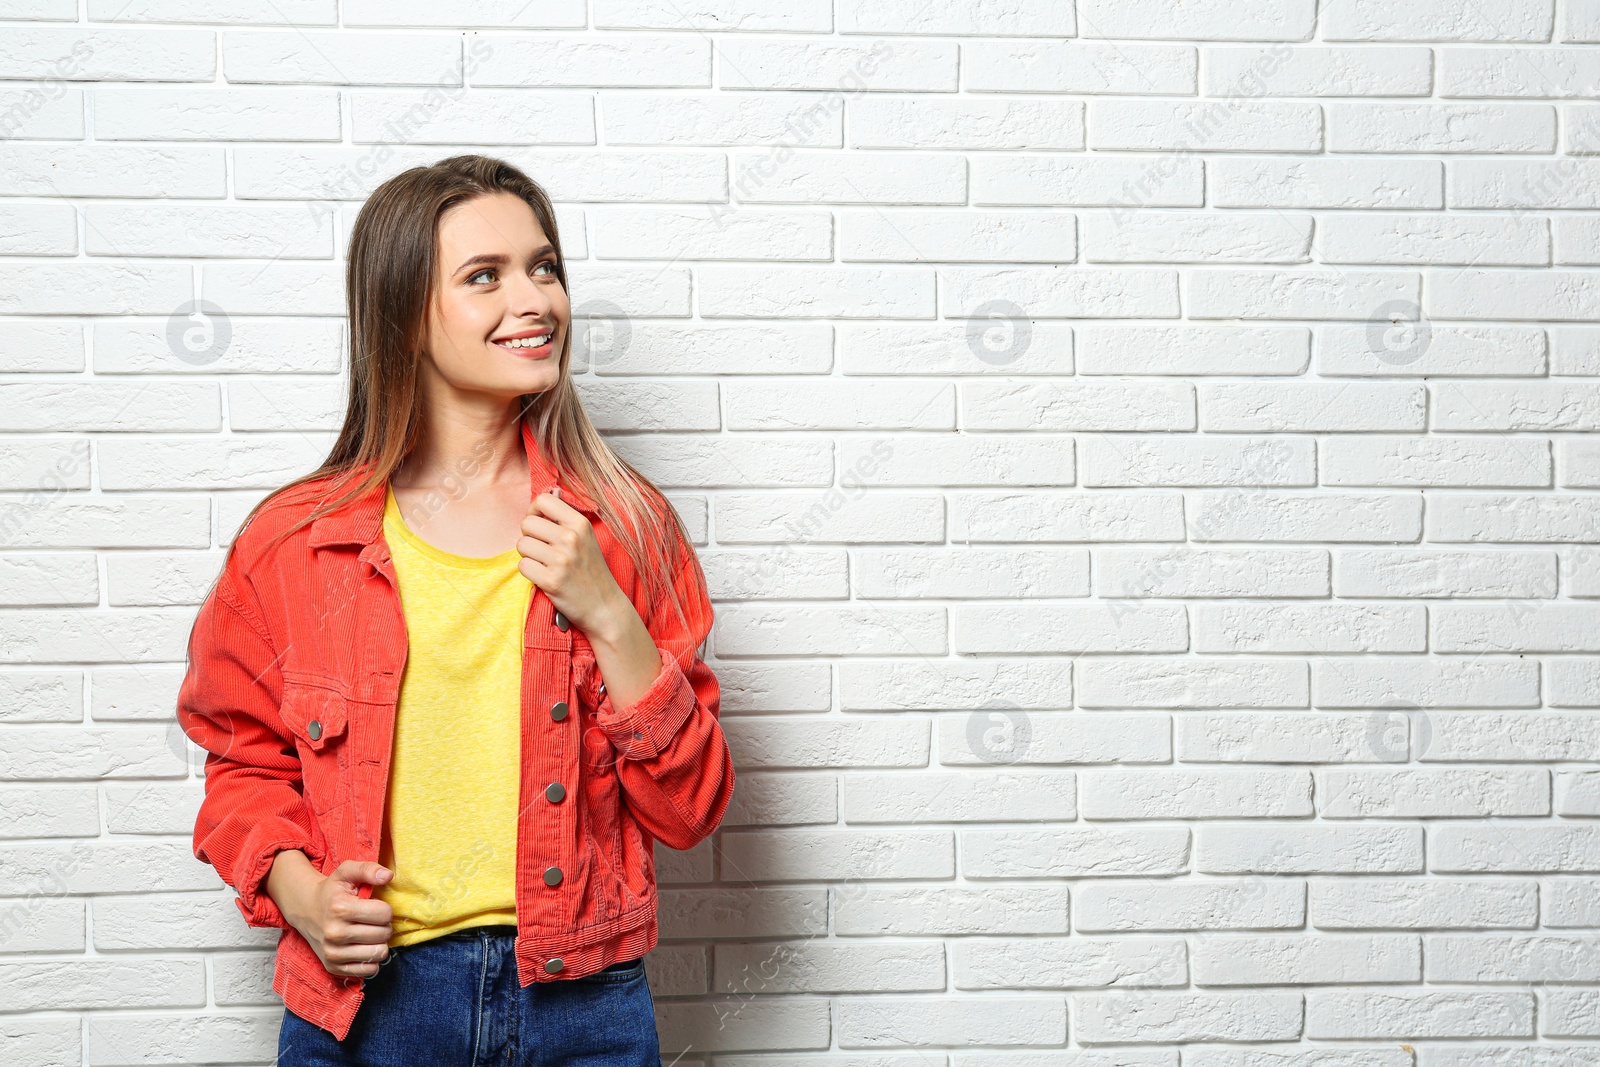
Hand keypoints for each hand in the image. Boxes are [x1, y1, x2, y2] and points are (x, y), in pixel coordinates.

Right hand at [275, 856, 394, 978]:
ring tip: (368, 932)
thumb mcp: (346, 872)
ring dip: (379, 942)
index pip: (384, 914)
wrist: (305, 909)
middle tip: (372, 920)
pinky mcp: (333, 967)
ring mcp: (332, 953)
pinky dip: (371, 959)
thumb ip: (368, 869)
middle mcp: (334, 933)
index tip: (375, 906)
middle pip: (384, 934)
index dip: (385, 909)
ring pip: (379, 953)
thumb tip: (388, 876)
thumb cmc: (332, 891)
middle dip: (383, 925)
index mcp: (340, 908)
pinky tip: (362, 946)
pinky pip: (369, 970)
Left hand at [517, 485, 627, 638]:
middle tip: (542, 550)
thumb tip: (545, 497)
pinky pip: (523, 566)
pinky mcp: (551, 580)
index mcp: (580, 524)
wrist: (605, 608)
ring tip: (544, 564)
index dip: (534, 511)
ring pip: (521, 545)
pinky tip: (544, 577)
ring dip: (528, 555)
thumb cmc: (592, 572)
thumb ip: (566, 519)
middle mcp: (571, 539)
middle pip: (527, 523)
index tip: (540, 524)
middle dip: (529, 536)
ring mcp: (561, 560)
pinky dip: (529, 572)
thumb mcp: (587, 539)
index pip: (543, 499)